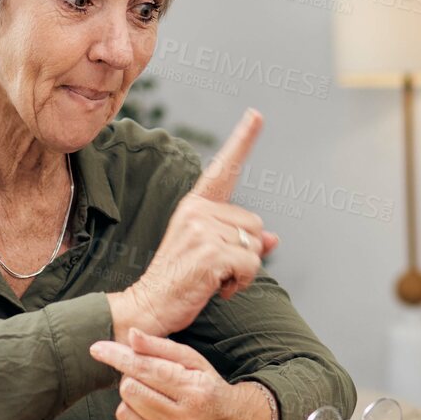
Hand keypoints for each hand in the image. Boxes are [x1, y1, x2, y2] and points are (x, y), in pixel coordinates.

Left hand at [88, 328, 272, 419]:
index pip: (147, 370)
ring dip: (131, 403)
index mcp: (195, 392)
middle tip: (148, 382)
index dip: (119, 357)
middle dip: (133, 381)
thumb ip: (160, 347)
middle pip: (131, 391)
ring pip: (124, 414)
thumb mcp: (193, 362)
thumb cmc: (209, 389)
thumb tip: (131, 335)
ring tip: (152, 401)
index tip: (97, 349)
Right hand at [108, 109, 280, 340]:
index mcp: (194, 206)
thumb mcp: (210, 254)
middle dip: (245, 252)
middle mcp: (197, 211)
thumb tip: (272, 238)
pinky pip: (251, 264)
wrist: (148, 304)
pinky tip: (216, 288)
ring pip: (255, 246)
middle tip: (215, 269)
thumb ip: (241, 242)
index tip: (256, 114)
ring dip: (243, 271)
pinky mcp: (210, 253)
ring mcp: (203, 230)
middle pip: (254, 224)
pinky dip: (240, 282)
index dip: (242, 141)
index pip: (223, 170)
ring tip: (212, 278)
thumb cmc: (179, 280)